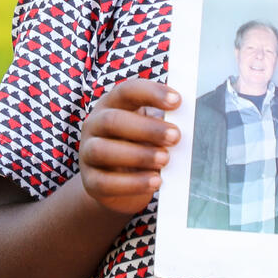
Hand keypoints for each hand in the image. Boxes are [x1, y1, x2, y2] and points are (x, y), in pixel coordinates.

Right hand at [79, 78, 180, 216]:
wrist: (119, 187)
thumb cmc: (140, 148)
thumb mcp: (152, 133)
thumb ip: (165, 124)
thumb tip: (191, 122)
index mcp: (112, 105)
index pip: (127, 91)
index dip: (151, 93)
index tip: (177, 100)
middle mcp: (94, 125)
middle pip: (113, 121)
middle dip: (147, 128)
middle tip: (175, 136)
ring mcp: (87, 153)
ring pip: (103, 150)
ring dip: (138, 155)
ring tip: (165, 160)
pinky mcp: (90, 182)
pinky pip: (106, 182)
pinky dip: (132, 183)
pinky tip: (155, 182)